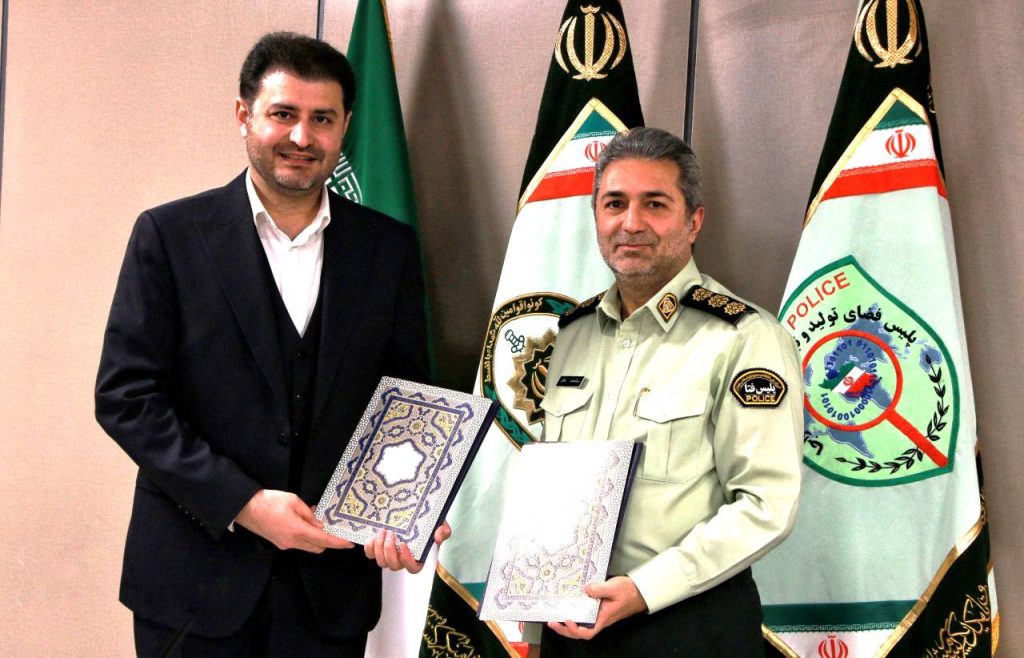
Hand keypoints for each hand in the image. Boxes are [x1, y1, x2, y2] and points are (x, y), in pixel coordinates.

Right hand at [235, 489, 353, 552]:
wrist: (246, 509)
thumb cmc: (270, 501)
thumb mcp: (294, 501)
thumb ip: (309, 514)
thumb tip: (321, 523)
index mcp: (297, 531)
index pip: (324, 541)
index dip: (338, 543)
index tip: (349, 543)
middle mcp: (292, 542)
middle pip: (318, 547)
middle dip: (329, 541)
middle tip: (334, 528)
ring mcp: (285, 545)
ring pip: (308, 547)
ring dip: (317, 539)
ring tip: (318, 522)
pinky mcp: (280, 543)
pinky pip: (299, 544)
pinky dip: (306, 537)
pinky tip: (305, 524)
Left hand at [364, 521, 451, 572]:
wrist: (415, 510)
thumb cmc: (428, 520)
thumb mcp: (440, 523)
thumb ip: (443, 530)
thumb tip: (438, 538)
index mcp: (418, 556)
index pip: (413, 568)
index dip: (407, 560)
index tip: (403, 544)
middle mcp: (402, 558)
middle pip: (393, 566)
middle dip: (389, 551)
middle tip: (390, 532)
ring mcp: (389, 554)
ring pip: (381, 562)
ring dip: (379, 547)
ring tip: (382, 530)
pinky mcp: (378, 548)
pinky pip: (370, 555)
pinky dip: (369, 548)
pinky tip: (372, 536)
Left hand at [546, 576, 647, 640]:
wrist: (640, 590)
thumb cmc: (630, 591)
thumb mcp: (614, 587)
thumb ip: (599, 589)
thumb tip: (585, 590)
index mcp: (604, 618)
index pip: (588, 632)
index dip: (576, 630)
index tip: (567, 621)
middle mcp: (600, 619)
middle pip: (581, 632)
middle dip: (565, 630)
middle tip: (552, 622)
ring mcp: (599, 615)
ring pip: (582, 625)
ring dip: (567, 624)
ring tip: (555, 619)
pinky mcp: (598, 609)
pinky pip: (584, 616)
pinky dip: (575, 614)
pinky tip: (568, 609)